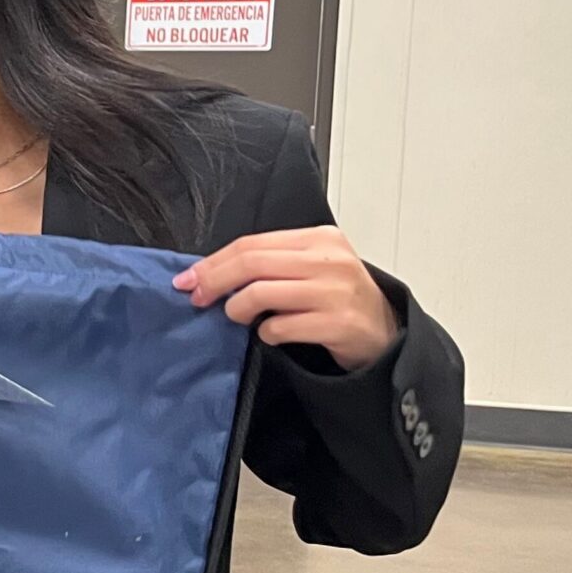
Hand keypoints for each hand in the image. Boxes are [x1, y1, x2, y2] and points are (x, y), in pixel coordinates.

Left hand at [174, 228, 400, 372]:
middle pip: (252, 264)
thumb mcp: (310, 267)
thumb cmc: (337, 297)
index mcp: (320, 238)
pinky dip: (266, 333)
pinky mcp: (338, 324)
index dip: (213, 262)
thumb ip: (269, 263)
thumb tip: (208, 273)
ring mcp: (335, 291)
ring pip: (261, 294)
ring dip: (237, 309)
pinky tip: (274, 334)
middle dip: (214, 282)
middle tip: (198, 298)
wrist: (383, 332)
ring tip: (239, 317)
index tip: (188, 279)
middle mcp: (330, 260)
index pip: (252, 244)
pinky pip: (280, 327)